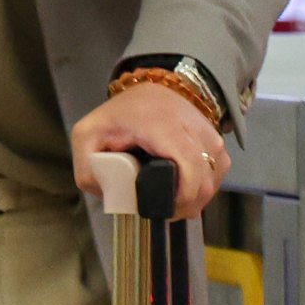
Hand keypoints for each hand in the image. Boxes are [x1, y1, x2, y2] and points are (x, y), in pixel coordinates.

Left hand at [73, 82, 226, 217]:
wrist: (151, 92)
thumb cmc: (118, 116)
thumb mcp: (86, 137)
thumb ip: (89, 171)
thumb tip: (112, 199)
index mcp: (162, 127)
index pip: (188, 166)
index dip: (181, 197)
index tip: (161, 210)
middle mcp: (195, 130)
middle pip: (204, 182)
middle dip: (184, 206)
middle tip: (160, 212)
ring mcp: (211, 137)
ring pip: (212, 182)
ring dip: (194, 199)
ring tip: (169, 200)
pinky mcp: (219, 144)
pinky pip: (216, 175)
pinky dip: (202, 188)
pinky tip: (183, 188)